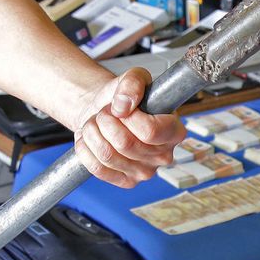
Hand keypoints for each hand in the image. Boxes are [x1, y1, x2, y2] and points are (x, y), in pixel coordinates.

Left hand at [73, 67, 185, 187]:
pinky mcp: (126, 182)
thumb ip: (133, 83)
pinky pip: (97, 168)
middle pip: (125, 143)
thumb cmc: (124, 99)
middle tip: (106, 113)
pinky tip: (91, 138)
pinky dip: (86, 148)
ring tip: (97, 123)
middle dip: (106, 121)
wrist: (106, 113)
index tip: (122, 107)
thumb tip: (123, 106)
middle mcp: (164, 156)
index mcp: (174, 131)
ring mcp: (145, 172)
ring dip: (93, 132)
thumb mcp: (133, 77)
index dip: (129, 117)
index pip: (150, 131)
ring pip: (108, 155)